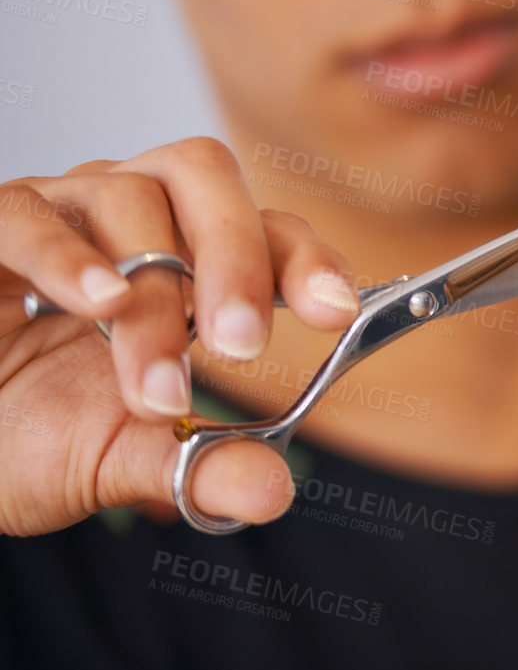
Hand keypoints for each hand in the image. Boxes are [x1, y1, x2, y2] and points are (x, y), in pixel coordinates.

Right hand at [0, 137, 359, 535]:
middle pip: (206, 177)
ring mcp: (57, 209)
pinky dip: (66, 256)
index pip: (266, 228)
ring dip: (151, 300)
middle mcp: (130, 213)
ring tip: (154, 388)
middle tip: (243, 345)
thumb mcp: (121, 460)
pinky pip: (27, 215)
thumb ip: (198, 470)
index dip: (307, 260)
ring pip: (128, 201)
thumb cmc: (26, 432)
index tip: (336, 314)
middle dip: (238, 259)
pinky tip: (99, 302)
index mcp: (184, 257)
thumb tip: (271, 492)